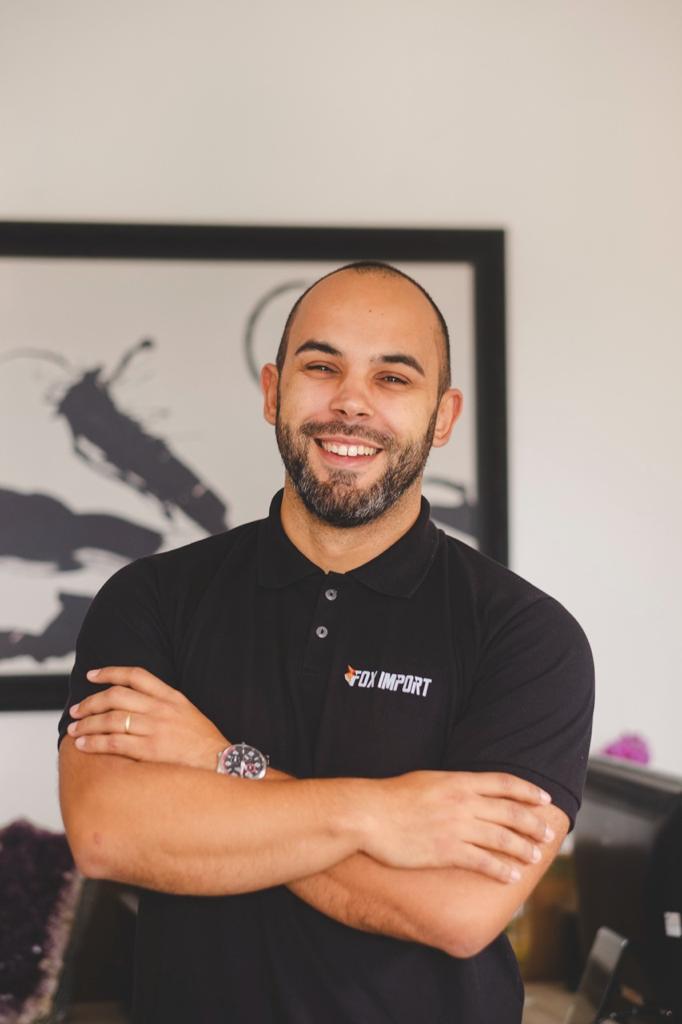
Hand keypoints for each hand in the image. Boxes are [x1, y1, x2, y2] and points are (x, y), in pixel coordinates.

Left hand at [67, 666, 228, 770]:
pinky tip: (83, 744)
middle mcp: (161, 708)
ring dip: (87, 723)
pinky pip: (114, 742)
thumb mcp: (188, 712)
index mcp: (171, 696)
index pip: (136, 675)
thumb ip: (164, 704)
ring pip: (111, 719)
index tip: (92, 675)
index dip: (110, 672)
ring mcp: (155, 728)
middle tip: (76, 710)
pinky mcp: (150, 750)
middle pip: (116, 696)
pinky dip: (94, 742)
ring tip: (74, 729)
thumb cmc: (203, 741)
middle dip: (91, 701)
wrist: (220, 763)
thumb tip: (136, 703)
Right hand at [361, 770, 555, 882]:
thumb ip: (453, 784)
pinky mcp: (447, 851)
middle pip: (510, 812)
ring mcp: (456, 827)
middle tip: (548, 832)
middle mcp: (463, 802)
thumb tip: (469, 789)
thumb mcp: (428, 779)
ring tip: (536, 856)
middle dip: (533, 823)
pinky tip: (512, 876)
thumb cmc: (393, 796)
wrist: (369, 814)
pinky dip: (501, 870)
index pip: (504, 783)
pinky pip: (483, 862)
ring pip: (502, 838)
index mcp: (459, 781)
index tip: (544, 799)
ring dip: (523, 848)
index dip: (528, 791)